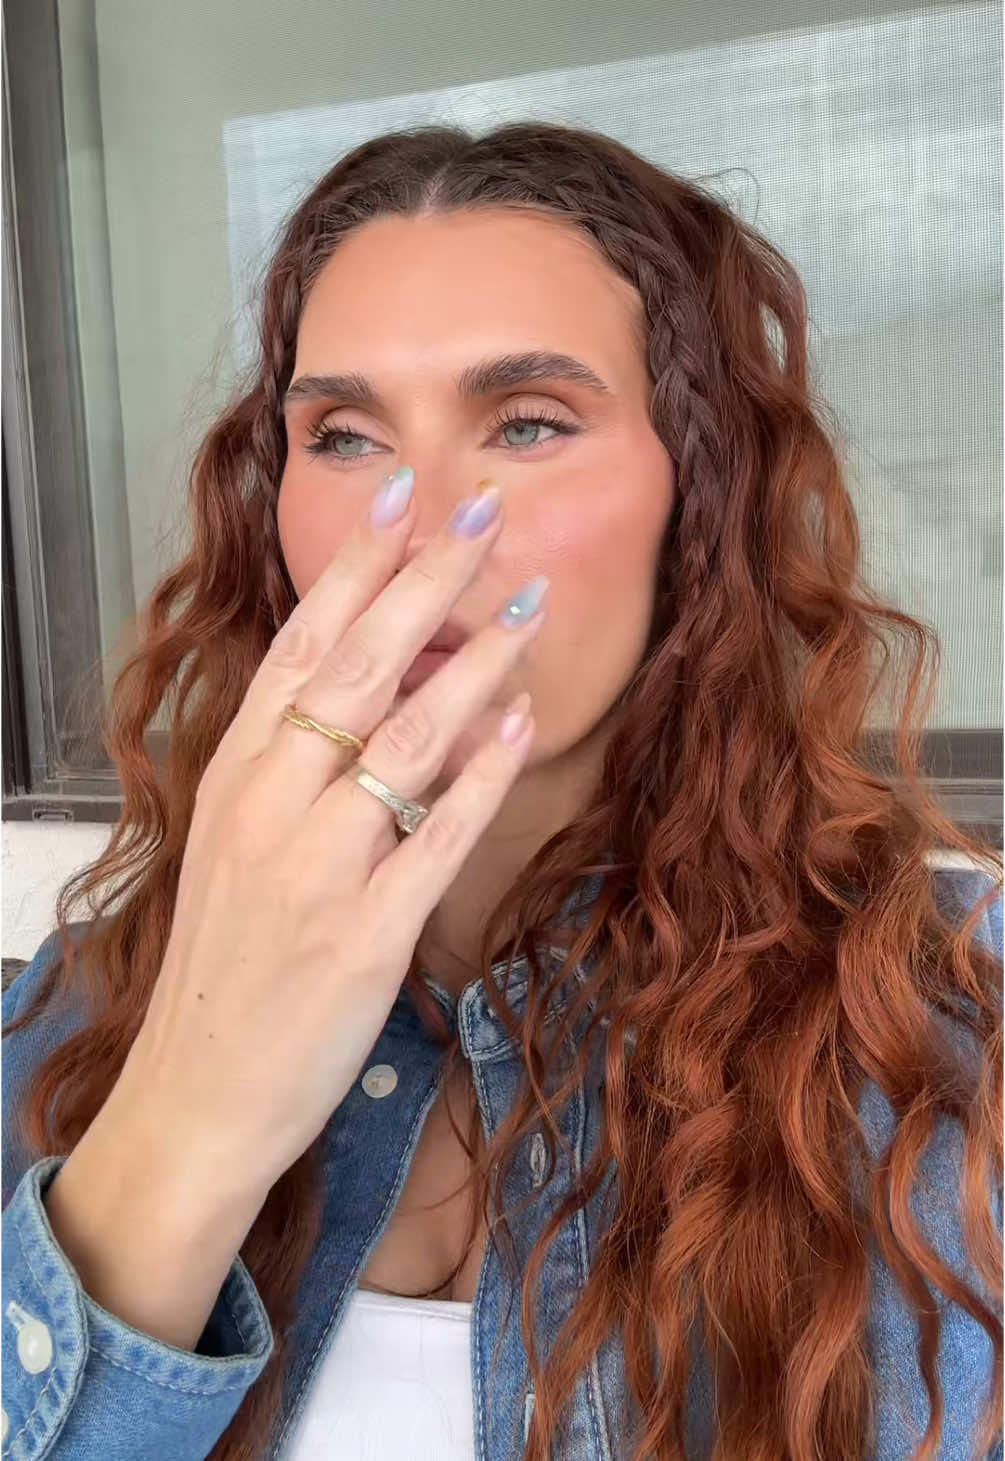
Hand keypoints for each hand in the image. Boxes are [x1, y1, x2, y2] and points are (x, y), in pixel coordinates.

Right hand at [110, 477, 544, 1204]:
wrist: (196, 1093)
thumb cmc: (224, 964)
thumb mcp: (233, 843)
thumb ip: (287, 763)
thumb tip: (363, 680)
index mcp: (234, 775)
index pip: (297, 644)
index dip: (355, 565)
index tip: (403, 493)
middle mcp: (270, 806)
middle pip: (355, 668)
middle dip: (426, 580)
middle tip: (485, 512)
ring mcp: (317, 869)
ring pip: (403, 739)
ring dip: (473, 662)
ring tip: (530, 600)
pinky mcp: (365, 935)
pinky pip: (436, 837)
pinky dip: (482, 775)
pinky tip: (521, 722)